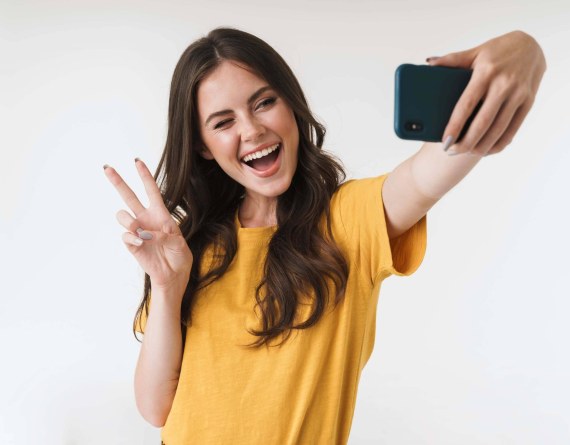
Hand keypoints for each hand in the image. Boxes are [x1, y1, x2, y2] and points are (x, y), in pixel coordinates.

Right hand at [104, 159, 192, 289]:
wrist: (173, 276)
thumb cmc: (179, 257)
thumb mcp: (179, 242)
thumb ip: (166, 234)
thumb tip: (146, 232)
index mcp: (161, 215)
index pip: (151, 191)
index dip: (145, 176)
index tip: (137, 161)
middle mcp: (146, 220)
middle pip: (129, 197)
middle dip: (118, 182)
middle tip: (107, 168)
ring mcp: (137, 232)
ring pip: (122, 215)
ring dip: (128, 220)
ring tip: (139, 230)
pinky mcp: (132, 245)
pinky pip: (125, 235)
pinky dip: (133, 237)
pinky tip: (142, 243)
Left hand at [427, 30, 546, 155]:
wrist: (532, 45)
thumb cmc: (498, 50)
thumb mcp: (475, 51)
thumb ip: (453, 59)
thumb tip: (429, 63)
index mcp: (485, 73)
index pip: (467, 104)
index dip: (455, 125)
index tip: (445, 141)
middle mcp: (503, 84)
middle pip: (483, 122)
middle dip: (466, 142)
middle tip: (452, 152)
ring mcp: (518, 94)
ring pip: (498, 129)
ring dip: (482, 146)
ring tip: (467, 153)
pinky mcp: (529, 102)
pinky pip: (513, 129)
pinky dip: (499, 143)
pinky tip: (487, 150)